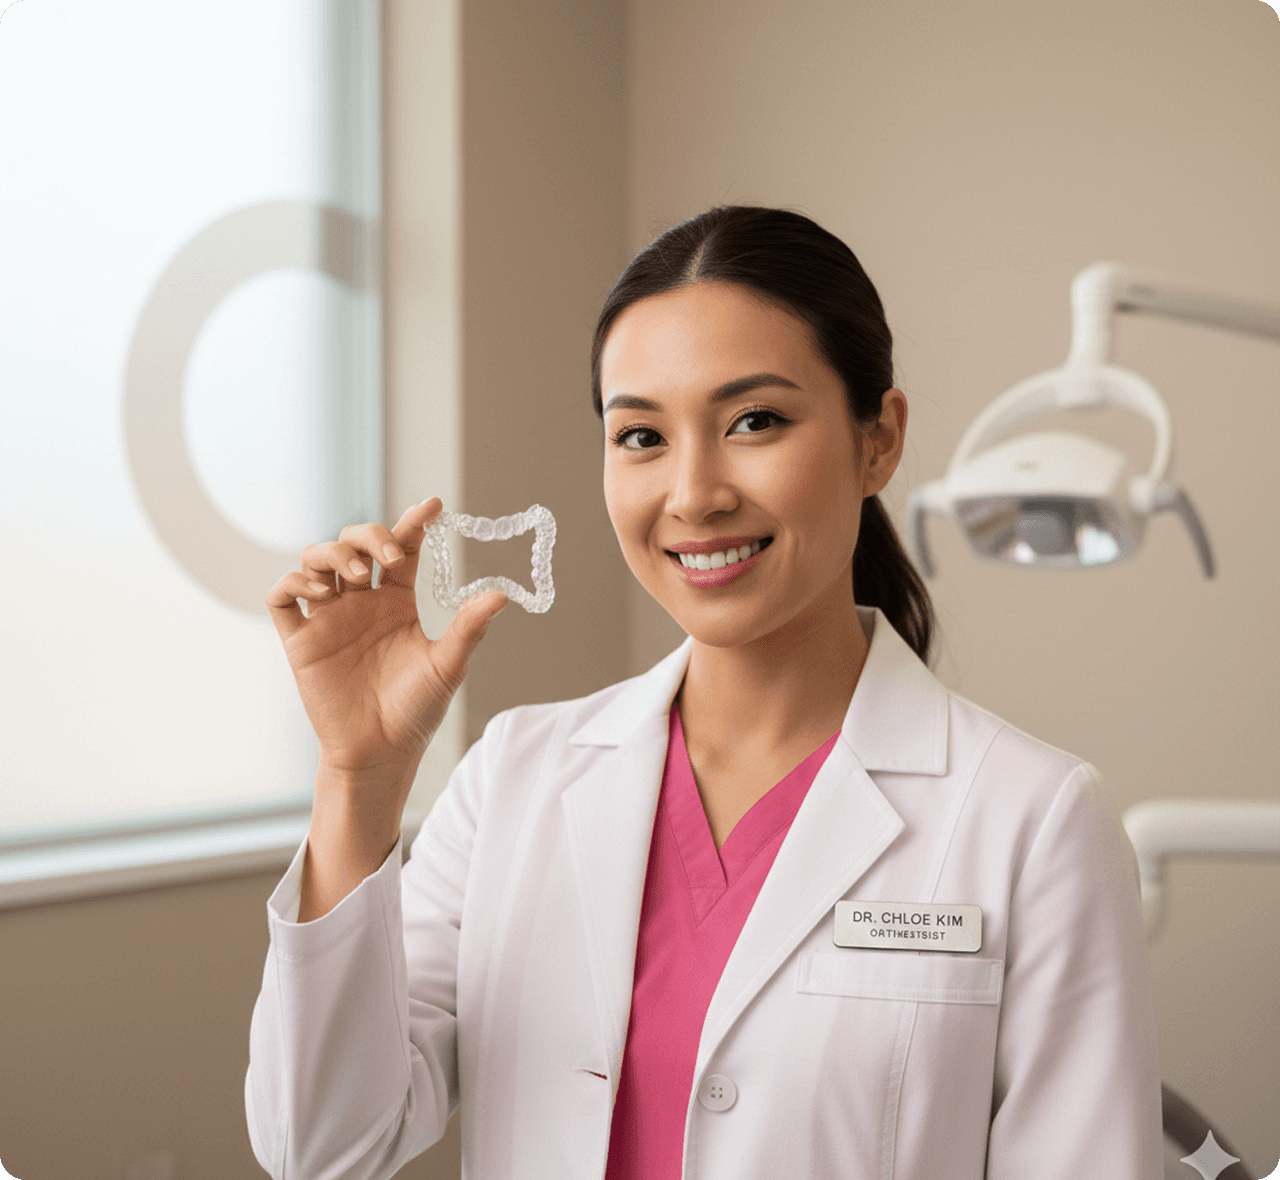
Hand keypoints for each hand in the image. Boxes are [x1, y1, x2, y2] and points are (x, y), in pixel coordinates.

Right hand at [265, 498, 507, 786]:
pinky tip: (319, 592)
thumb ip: (468, 628)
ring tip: (358, 577)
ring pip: (316, 561)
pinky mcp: (300, 641)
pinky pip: (281, 597)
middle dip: (367, 535)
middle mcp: (360, 604)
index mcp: (396, 603)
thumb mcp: (447, 666)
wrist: (381, 753)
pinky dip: (293, 583)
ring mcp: (328, 620)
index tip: (433, 505)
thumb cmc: (416, 711)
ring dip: (332, 554)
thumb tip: (502, 594)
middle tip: (388, 554)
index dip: (412, 524)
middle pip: (353, 544)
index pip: (401, 550)